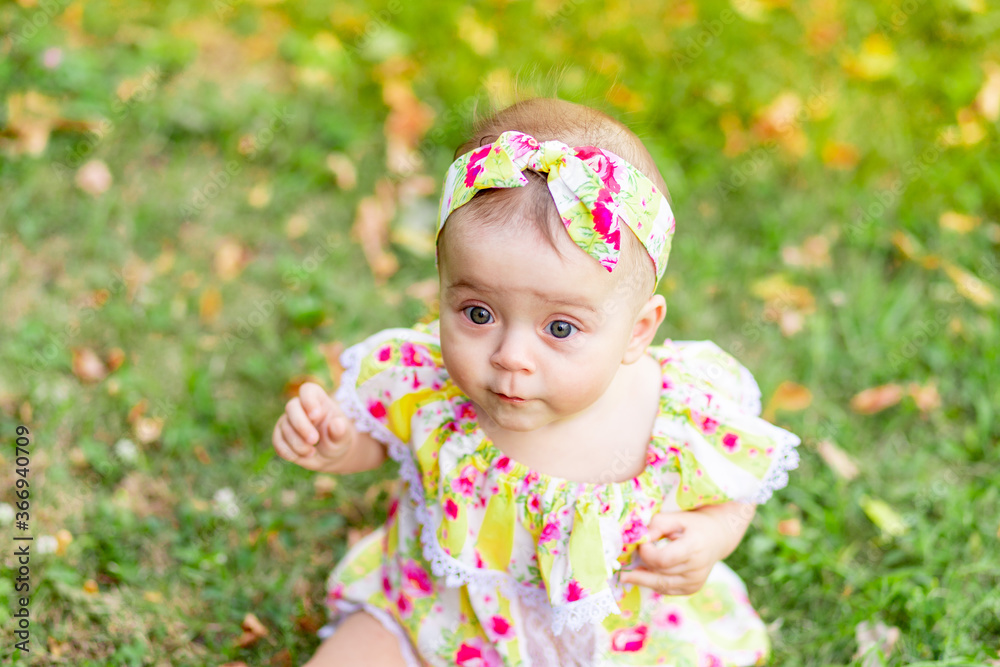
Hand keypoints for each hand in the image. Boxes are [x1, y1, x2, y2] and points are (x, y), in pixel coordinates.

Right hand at [273, 382, 355, 471]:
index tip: (316, 416)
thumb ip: (341, 431)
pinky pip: (277, 441)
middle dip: (301, 425)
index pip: (308, 390)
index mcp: (318, 400)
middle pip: (292, 407)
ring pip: (285, 427)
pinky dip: (287, 451)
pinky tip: (300, 456)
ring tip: (312, 452)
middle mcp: (301, 407)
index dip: (309, 400)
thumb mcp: (343, 438)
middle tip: (314, 440)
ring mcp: (288, 420)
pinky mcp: (280, 435)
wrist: (329, 455)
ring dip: (297, 443)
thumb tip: (337, 424)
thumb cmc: (337, 440)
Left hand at [619, 502, 755, 595]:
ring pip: (661, 586)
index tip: (642, 543)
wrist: (718, 537)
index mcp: (694, 548)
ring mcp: (695, 582)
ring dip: (643, 579)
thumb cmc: (693, 524)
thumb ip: (657, 524)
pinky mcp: (692, 589)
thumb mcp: (677, 517)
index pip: (663, 559)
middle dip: (640, 568)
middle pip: (660, 575)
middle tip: (623, 568)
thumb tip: (641, 539)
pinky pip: (667, 589)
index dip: (647, 553)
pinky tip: (644, 575)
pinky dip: (653, 583)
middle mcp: (697, 569)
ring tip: (629, 573)